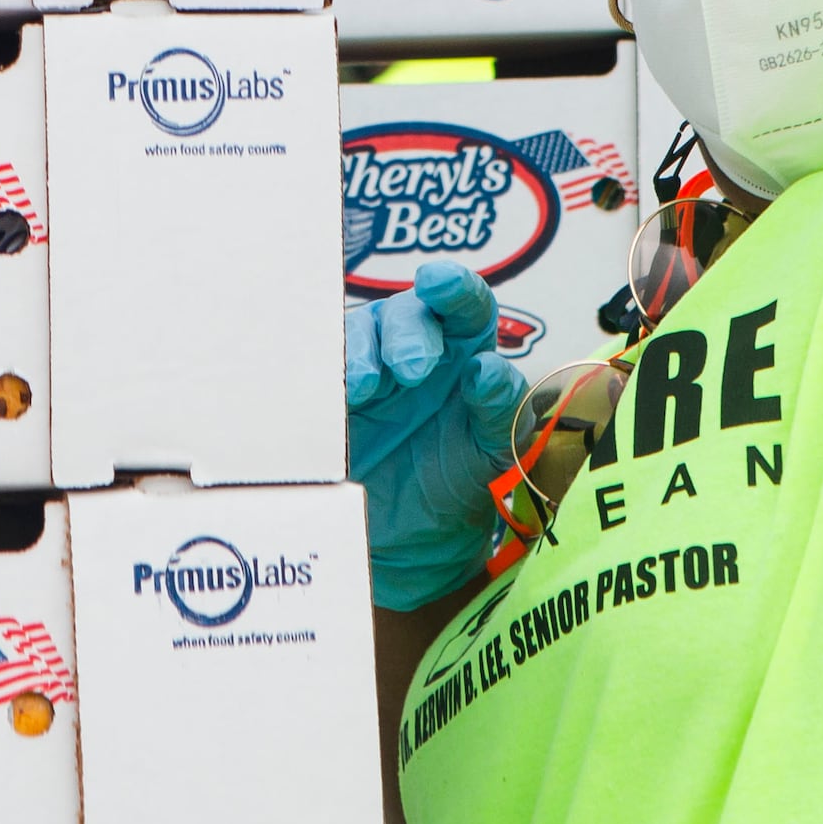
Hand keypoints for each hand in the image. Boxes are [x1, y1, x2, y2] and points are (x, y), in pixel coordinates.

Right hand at [346, 260, 526, 608]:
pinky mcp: (331, 402)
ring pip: (357, 336)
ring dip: (361, 352)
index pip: (464, 307)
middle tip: (413, 368)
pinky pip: (322, 375)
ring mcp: (369, 374)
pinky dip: (326, 377)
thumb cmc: (460, 483)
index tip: (439, 282)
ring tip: (366, 386)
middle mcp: (414, 352)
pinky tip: (336, 396)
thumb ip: (500, 410)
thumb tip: (487, 368)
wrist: (414, 542)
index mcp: (463, 354)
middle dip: (407, 331)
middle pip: (406, 314)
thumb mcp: (492, 452)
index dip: (453, 288)